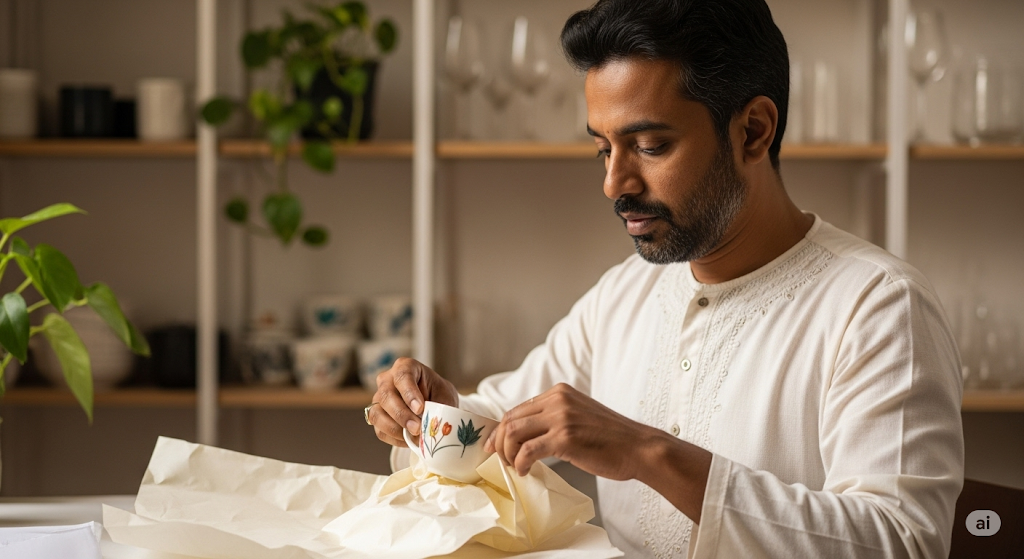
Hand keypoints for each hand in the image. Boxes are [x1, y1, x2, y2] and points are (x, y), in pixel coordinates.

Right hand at [368, 358, 458, 446]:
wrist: (434, 404)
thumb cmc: (439, 395)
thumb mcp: (445, 396)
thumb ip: (439, 408)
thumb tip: (429, 426)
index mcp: (406, 367)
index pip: (402, 376)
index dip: (409, 393)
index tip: (420, 408)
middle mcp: (387, 380)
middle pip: (386, 395)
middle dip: (402, 414)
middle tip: (417, 428)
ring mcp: (379, 399)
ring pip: (377, 413)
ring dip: (395, 428)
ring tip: (414, 437)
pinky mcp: (377, 417)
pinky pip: (379, 430)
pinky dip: (394, 439)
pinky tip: (409, 440)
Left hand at [484, 383, 659, 478]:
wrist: (638, 448)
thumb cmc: (611, 439)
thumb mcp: (579, 417)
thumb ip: (555, 418)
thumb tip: (526, 435)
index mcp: (559, 392)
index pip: (518, 408)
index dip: (502, 429)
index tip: (496, 446)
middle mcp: (558, 399)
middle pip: (511, 418)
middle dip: (499, 441)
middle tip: (498, 459)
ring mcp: (561, 417)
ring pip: (514, 432)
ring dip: (507, 453)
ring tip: (513, 467)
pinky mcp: (565, 438)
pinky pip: (528, 450)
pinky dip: (520, 463)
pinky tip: (525, 471)